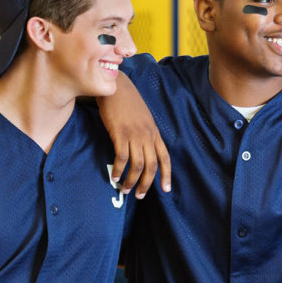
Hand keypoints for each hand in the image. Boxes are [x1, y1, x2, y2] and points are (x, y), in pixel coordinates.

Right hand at [98, 74, 171, 198]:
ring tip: (125, 189)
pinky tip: (115, 176)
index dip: (166, 175)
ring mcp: (134, 134)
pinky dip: (119, 170)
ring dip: (132, 181)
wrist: (116, 86)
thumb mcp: (142, 118)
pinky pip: (122, 157)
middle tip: (140, 196)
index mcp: (154, 132)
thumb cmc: (127, 102)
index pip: (165, 157)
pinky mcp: (120, 133)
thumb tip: (141, 149)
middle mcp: (147, 135)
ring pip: (138, 165)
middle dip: (147, 184)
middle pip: (152, 166)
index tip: (166, 189)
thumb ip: (144, 133)